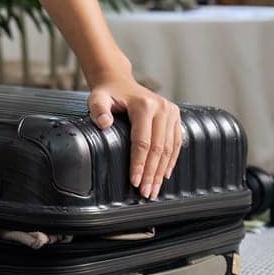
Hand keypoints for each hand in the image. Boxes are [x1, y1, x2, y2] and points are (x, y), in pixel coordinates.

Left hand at [87, 75, 181, 199]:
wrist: (119, 82)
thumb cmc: (107, 93)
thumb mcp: (97, 98)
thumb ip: (98, 110)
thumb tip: (104, 124)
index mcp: (144, 105)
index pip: (143, 141)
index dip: (139, 163)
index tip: (135, 181)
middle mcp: (162, 108)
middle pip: (159, 148)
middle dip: (152, 173)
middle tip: (146, 193)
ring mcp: (171, 112)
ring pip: (170, 148)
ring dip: (162, 171)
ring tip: (154, 189)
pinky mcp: (175, 116)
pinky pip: (176, 142)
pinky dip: (171, 160)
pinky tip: (164, 174)